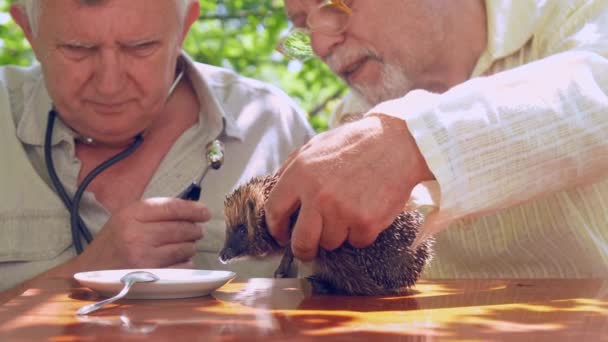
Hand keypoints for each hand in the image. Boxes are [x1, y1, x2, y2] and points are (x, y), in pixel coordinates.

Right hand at [77, 197, 210, 269]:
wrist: (89, 271)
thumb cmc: (113, 241)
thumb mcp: (126, 216)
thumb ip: (154, 211)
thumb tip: (191, 209)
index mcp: (131, 214)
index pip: (171, 207)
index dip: (193, 209)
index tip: (205, 212)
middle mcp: (137, 234)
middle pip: (181, 228)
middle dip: (194, 229)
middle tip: (197, 230)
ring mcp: (143, 257)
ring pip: (184, 247)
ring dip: (190, 245)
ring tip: (187, 244)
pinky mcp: (149, 276)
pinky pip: (181, 267)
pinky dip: (186, 262)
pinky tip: (180, 259)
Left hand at [265, 114, 432, 260]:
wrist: (397, 144)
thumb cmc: (355, 144)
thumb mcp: (315, 146)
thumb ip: (292, 167)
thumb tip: (275, 189)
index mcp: (300, 173)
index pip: (275, 211)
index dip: (276, 228)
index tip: (282, 235)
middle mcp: (318, 194)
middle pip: (301, 241)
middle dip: (302, 250)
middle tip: (307, 250)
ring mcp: (342, 210)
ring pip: (330, 243)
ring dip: (337, 234)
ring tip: (348, 212)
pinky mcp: (366, 222)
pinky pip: (356, 241)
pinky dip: (360, 232)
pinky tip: (366, 210)